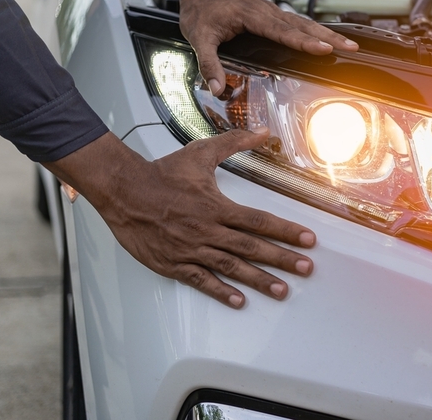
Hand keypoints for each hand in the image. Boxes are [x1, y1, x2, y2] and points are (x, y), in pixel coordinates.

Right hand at [44, 129, 312, 307]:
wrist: (123, 190)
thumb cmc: (162, 173)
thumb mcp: (202, 152)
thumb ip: (235, 142)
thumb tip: (262, 131)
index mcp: (216, 206)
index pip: (260, 221)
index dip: (287, 230)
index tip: (308, 240)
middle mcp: (207, 230)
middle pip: (251, 247)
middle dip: (282, 259)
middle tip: (305, 269)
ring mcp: (190, 249)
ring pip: (231, 268)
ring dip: (258, 280)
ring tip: (281, 290)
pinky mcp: (173, 263)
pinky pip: (200, 280)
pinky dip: (220, 291)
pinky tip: (238, 300)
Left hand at [167, 0, 358, 95]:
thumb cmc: (202, 8)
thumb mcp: (198, 37)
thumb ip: (209, 64)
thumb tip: (216, 87)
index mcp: (252, 16)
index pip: (283, 31)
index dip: (304, 41)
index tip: (324, 49)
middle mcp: (267, 11)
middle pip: (303, 25)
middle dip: (329, 37)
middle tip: (351, 47)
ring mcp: (272, 11)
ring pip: (304, 23)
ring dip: (327, 33)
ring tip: (348, 44)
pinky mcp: (273, 15)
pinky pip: (299, 23)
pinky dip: (316, 31)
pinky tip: (327, 39)